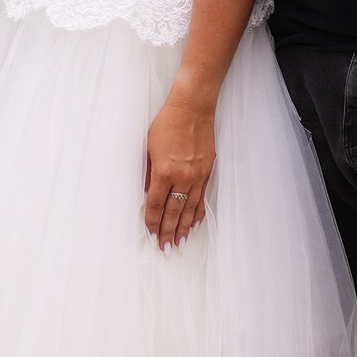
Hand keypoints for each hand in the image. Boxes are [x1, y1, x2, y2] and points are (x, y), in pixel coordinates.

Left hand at [143, 86, 216, 250]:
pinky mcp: (208, 171)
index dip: (153, 222)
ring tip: (179, 242)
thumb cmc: (167, 124)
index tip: (151, 234)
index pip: (156, 204)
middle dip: (168, 232)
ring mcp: (197, 175)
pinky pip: (201, 197)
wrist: (192, 108)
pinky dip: (197, 212)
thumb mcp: (149, 148)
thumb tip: (148, 192)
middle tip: (165, 248)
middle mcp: (182, 177)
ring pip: (189, 208)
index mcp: (164, 171)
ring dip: (183, 227)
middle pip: (173, 212)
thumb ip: (149, 173)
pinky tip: (194, 223)